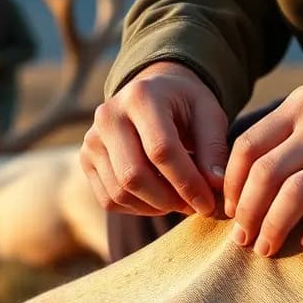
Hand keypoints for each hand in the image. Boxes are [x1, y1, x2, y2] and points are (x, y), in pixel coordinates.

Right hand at [81, 61, 228, 215]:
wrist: (152, 94)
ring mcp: (92, 139)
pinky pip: (109, 200)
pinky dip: (138, 208)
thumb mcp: (209, 114)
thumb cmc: (184, 105)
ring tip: (179, 201)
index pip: (161, 150)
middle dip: (169, 200)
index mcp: (141, 96)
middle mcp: (108, 115)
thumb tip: (216, 185)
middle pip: (134, 175)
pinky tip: (159, 199)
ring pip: (120, 192)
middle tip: (194, 206)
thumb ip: (214, 148)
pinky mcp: (86, 160)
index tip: (208, 203)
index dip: (187, 182)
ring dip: (155, 207)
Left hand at [225, 65, 302, 256]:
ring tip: (267, 247)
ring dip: (274, 227)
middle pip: (266, 174)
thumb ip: (289, 126)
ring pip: (297, 195)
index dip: (232, 183)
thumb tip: (246, 168)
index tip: (229, 208)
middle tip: (242, 238)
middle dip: (247, 213)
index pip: (248, 146)